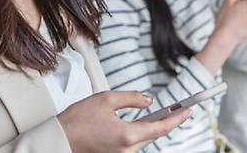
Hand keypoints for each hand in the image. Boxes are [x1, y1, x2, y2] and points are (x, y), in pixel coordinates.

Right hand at [58, 91, 190, 152]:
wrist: (58, 141)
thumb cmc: (76, 121)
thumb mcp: (106, 99)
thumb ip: (131, 98)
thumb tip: (148, 100)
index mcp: (127, 135)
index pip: (161, 128)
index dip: (177, 118)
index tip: (188, 111)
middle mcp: (126, 150)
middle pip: (154, 136)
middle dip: (167, 123)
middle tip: (179, 110)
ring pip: (144, 141)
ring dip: (152, 129)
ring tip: (161, 116)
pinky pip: (133, 145)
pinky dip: (139, 134)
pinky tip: (141, 125)